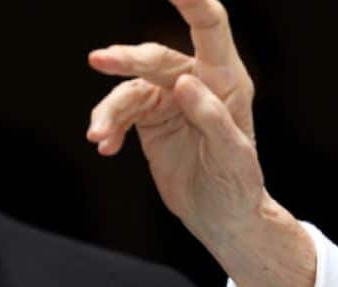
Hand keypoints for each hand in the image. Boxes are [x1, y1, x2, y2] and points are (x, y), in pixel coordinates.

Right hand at [86, 0, 261, 246]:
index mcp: (227, 80)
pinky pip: (119, 113)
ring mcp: (170, 98)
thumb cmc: (238, 184)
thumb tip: (184, 82)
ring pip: (129, 88)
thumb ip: (213, 118)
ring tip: (98, 136)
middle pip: (156, 57)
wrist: (222, 215)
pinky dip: (109, 127)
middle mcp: (197, 81)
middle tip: (99, 61)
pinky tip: (105, 146)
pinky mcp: (149, 118)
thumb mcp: (234, 156)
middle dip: (128, 59)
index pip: (209, 26)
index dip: (190, 0)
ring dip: (110, 110)